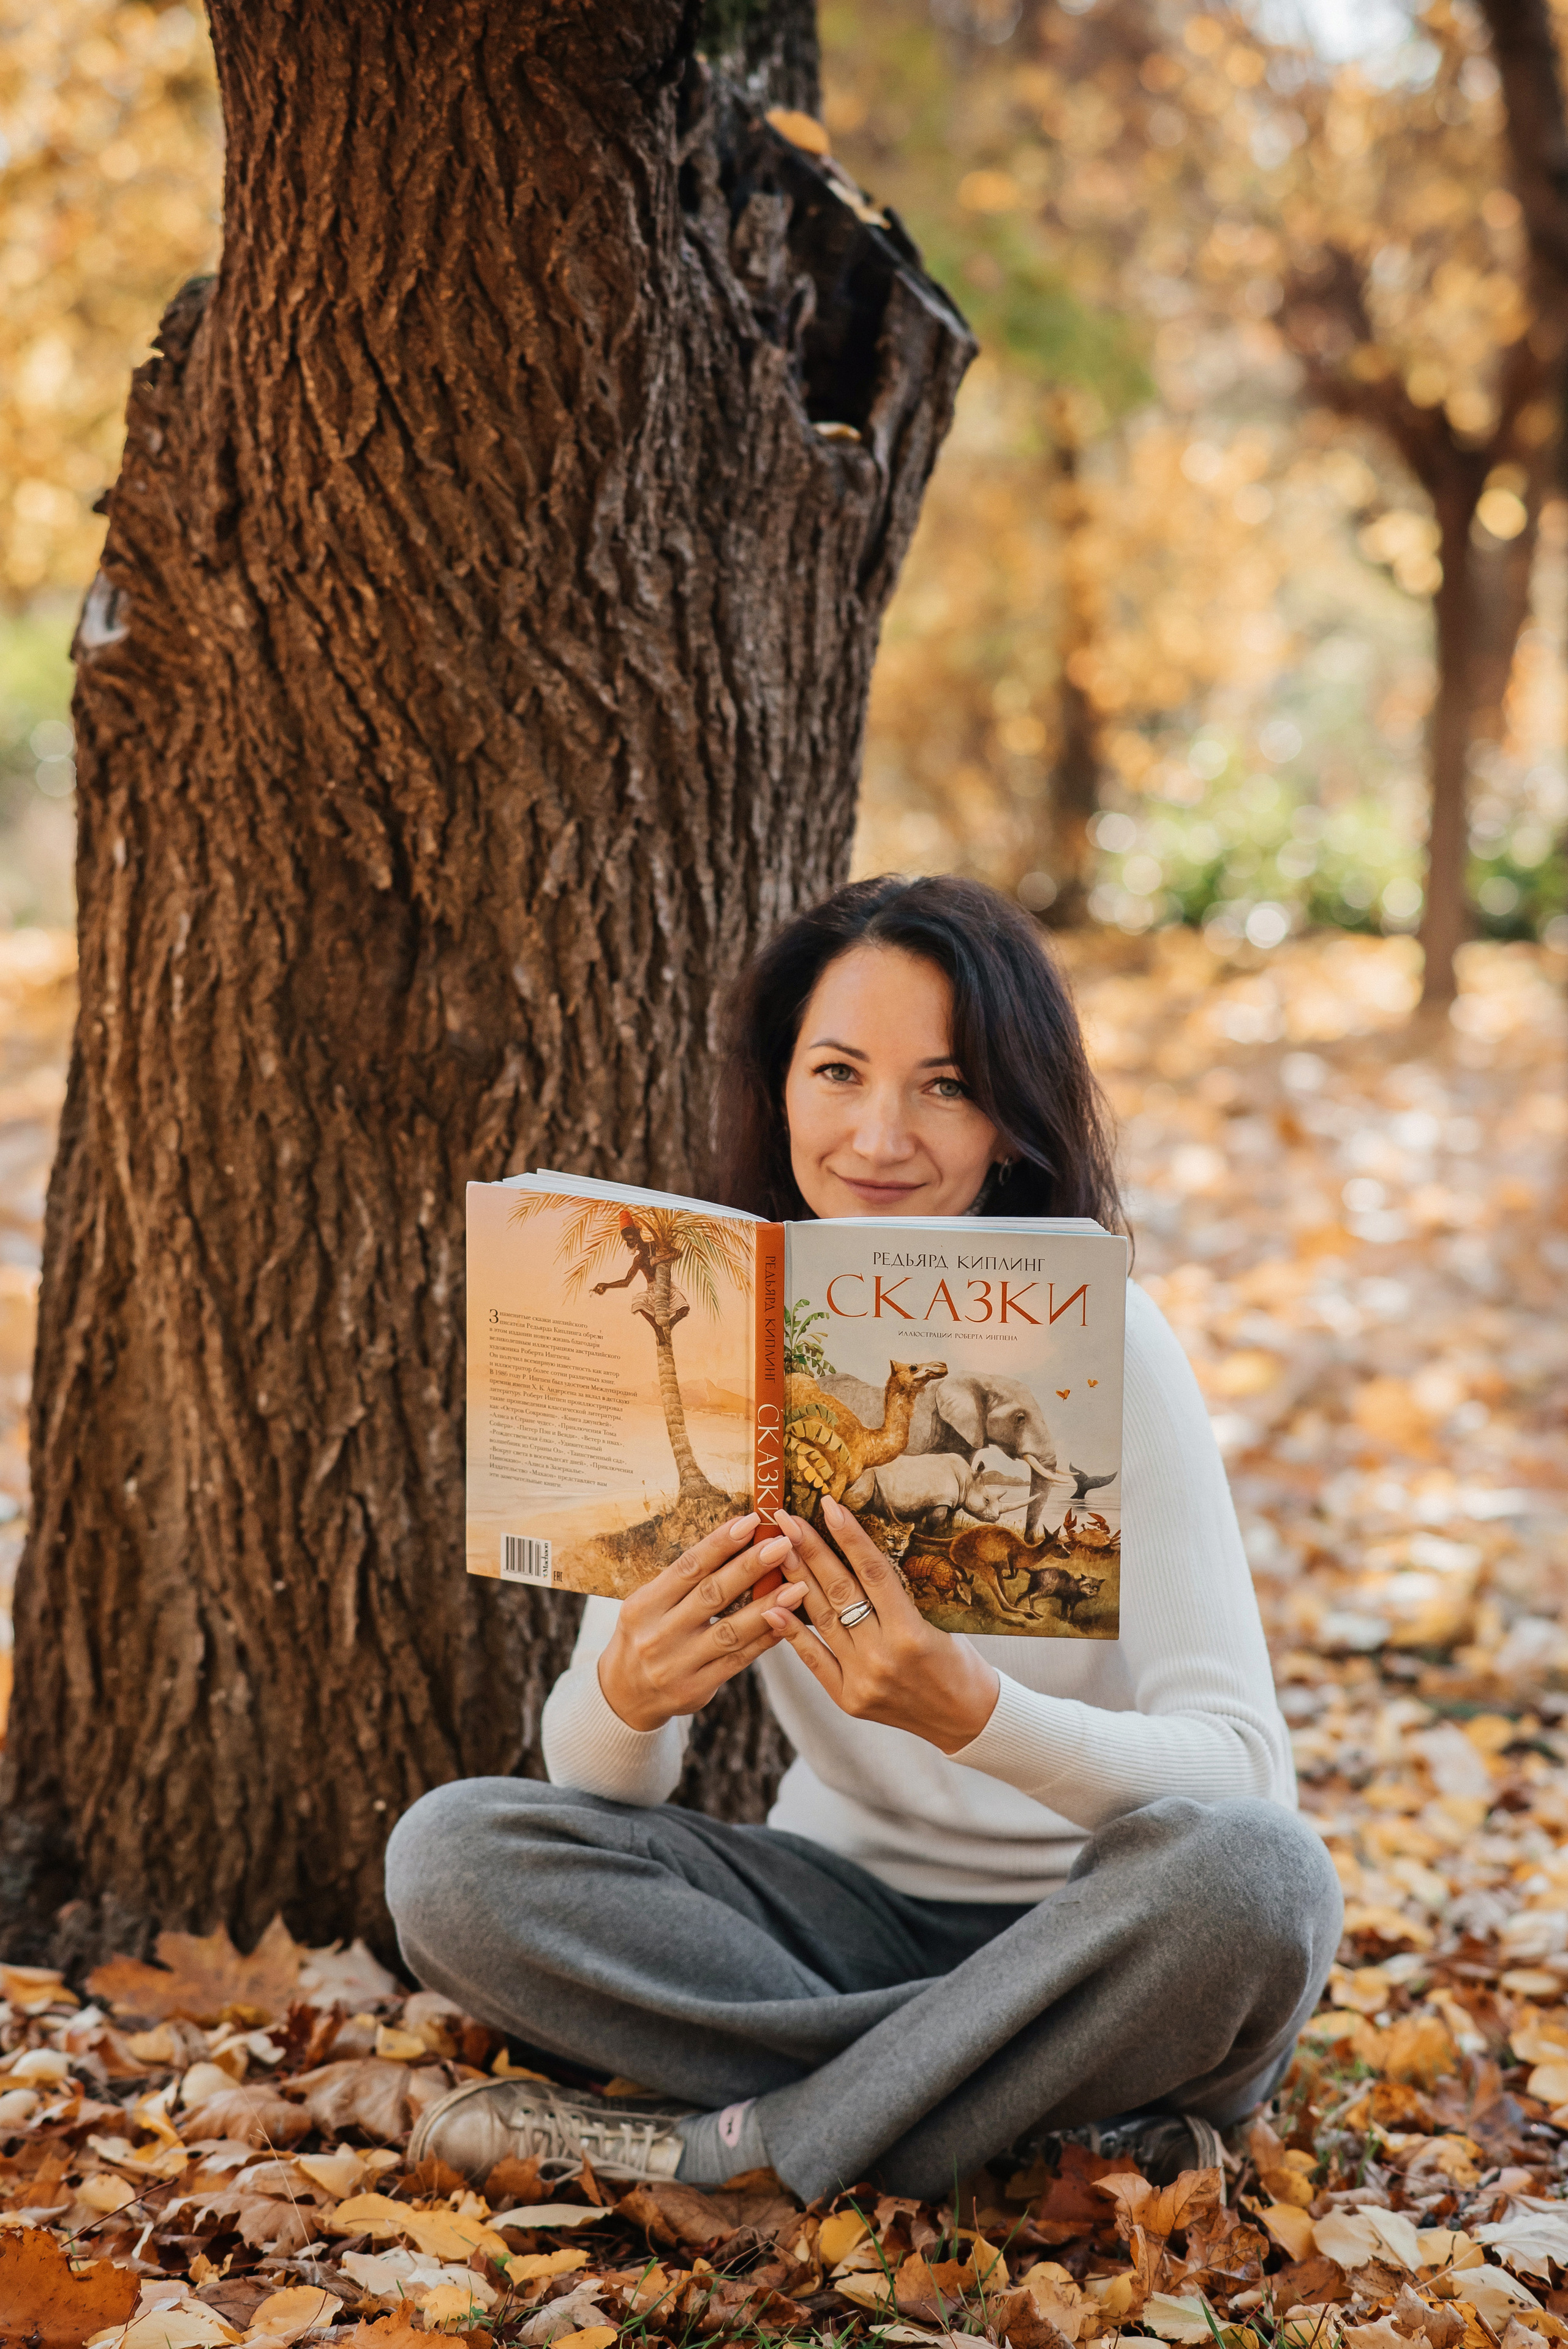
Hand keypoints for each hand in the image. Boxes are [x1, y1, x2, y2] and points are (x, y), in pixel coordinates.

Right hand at [597, 1514, 807, 1733]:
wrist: (625, 1694)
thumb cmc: (646, 1634)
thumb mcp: (649, 1604)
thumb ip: (685, 1582)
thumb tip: (736, 1540)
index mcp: (644, 1605)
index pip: (687, 1567)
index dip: (720, 1543)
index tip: (751, 1521)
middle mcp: (658, 1635)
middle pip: (712, 1595)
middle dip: (750, 1568)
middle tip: (783, 1545)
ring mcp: (677, 1665)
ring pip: (731, 1631)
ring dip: (768, 1607)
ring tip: (798, 1586)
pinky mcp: (696, 1688)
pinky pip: (738, 1661)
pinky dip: (764, 1639)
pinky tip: (787, 1622)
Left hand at [761, 1497, 1000, 1754]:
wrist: (965, 1719)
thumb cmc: (958, 1661)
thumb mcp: (939, 1621)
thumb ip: (898, 1597)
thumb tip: (858, 1555)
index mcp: (912, 1632)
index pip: (874, 1572)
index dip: (849, 1536)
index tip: (828, 1506)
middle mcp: (883, 1655)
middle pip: (839, 1591)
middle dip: (811, 1550)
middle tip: (786, 1519)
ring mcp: (862, 1679)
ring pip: (821, 1619)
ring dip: (796, 1580)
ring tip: (777, 1548)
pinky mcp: (848, 1699)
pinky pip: (814, 1659)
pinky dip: (791, 1633)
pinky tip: (771, 1605)